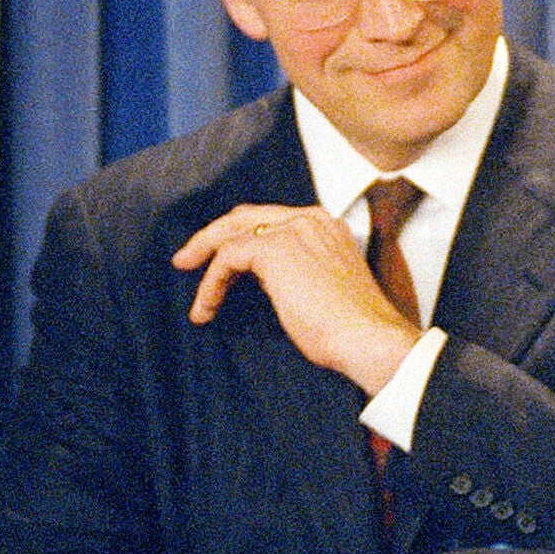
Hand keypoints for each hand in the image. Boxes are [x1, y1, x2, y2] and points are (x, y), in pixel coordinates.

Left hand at [171, 204, 423, 394]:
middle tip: (187, 259)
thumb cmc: (350, 326)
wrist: (367, 337)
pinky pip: (226, 259)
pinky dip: (210, 285)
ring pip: (230, 234)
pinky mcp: (273, 250)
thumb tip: (261, 278)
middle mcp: (309, 219)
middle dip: (211, 237)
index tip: (219, 259)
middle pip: (244, 217)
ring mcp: (292, 230)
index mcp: (326, 225)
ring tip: (190, 285)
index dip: (238, 235)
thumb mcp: (323, 285)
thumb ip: (298, 269)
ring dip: (204, 260)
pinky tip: (206, 309)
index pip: (270, 218)